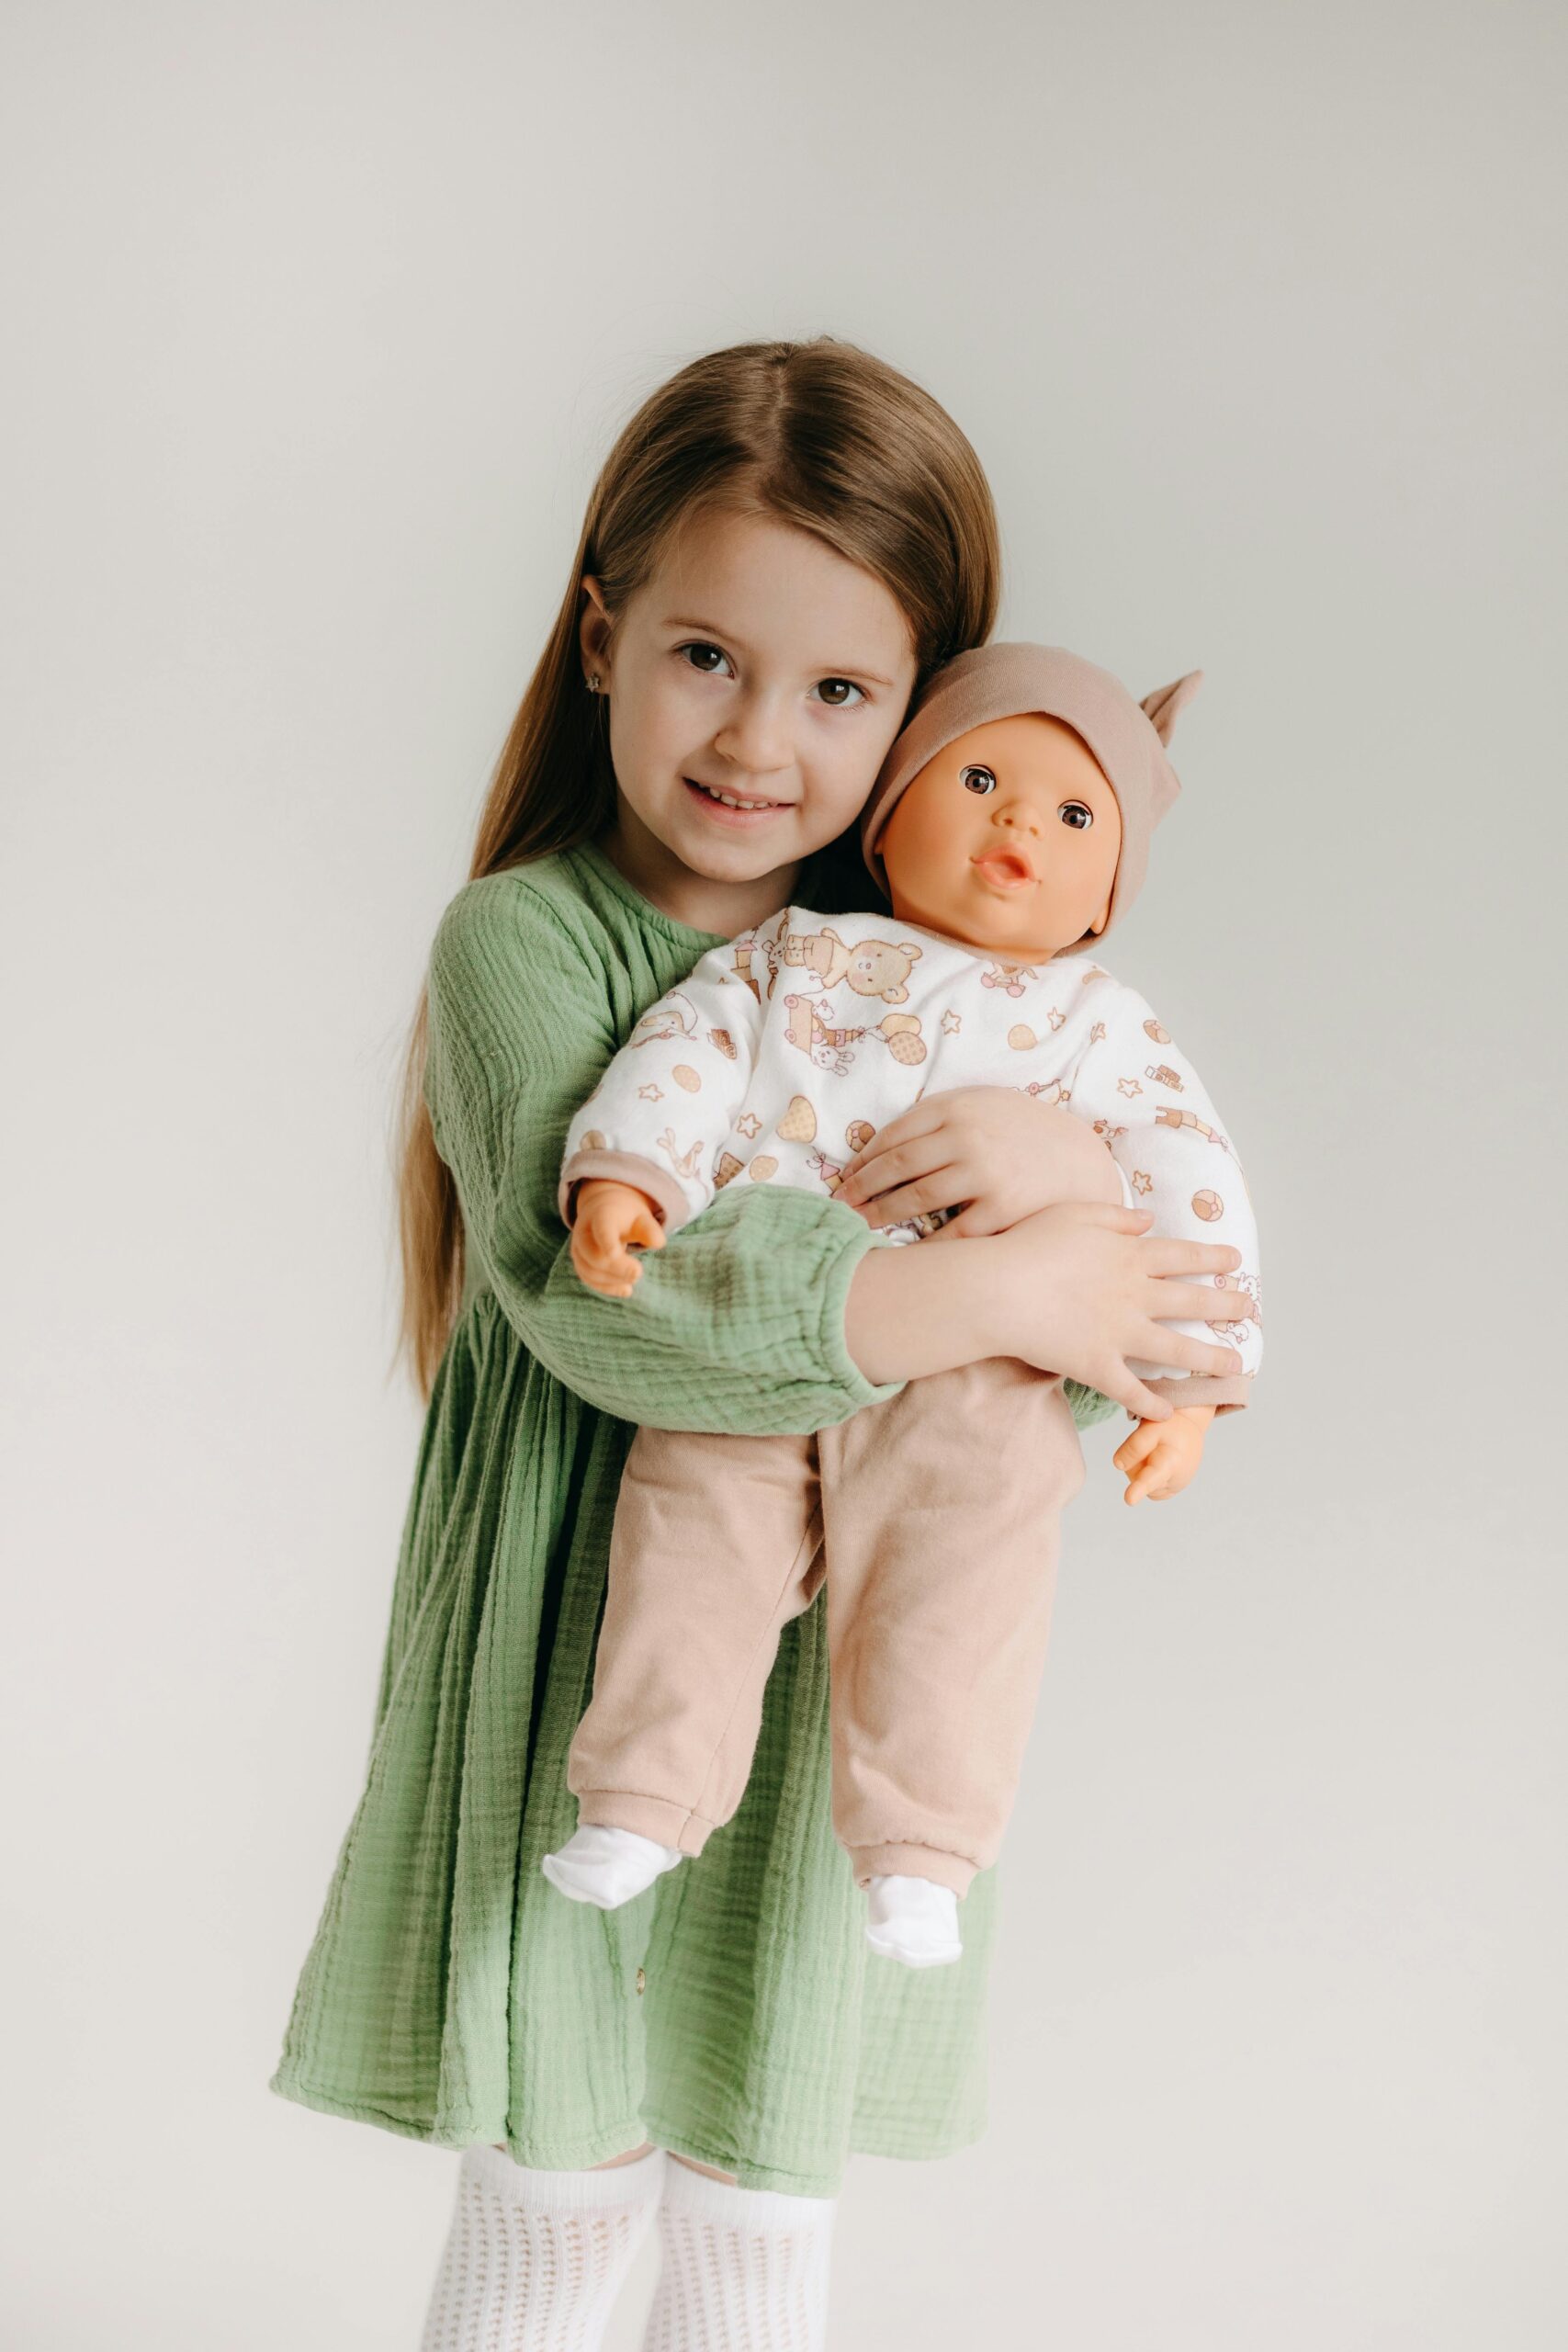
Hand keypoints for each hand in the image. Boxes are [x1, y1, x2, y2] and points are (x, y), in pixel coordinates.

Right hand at [569, 1179, 665, 1297]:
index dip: (607, 1242)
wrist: (603, 1213)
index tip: (615, 1254)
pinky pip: (589, 1280)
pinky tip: (626, 1290)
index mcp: (601, 1216)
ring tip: (634, 1280)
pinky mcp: (581, 1264)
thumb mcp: (640, 1218)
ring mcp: (579, 1250)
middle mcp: (584, 1233)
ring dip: (613, 1280)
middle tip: (638, 1273)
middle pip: (594, 1255)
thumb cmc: (626, 1218)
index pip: (602, 1229)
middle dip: (617, 1268)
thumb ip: (649, 1230)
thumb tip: (659, 1243)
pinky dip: (608, 1288)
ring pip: (589, 1271)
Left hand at [834, 1088, 1120, 1235]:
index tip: (845, 1179)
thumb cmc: (1026, 1133)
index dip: (862, 1161)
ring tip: (860, 1227)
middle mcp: (966, 1137)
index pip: (892, 1136)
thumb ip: (940, 1115)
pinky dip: (921, 1242)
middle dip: (860, 1191)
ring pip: (914, 1198)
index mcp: (957, 1107)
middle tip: (838, 1208)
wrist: (1083, 1161)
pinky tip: (903, 1249)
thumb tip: (881, 1143)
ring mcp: (984, 1173)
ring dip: (879, 1215)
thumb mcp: (986, 1104)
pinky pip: (948, 1231)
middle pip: (895, 1167)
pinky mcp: (1001, 1209)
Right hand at [986, 1202, 1245, 1421]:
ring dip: (1210, 1359)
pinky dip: (1152, 1404)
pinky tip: (1169, 1412)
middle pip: (1192, 1302)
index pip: (1183, 1256)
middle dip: (1226, 1305)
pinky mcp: (1098, 1366)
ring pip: (1177, 1350)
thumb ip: (1116, 1217)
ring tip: (1235, 1366)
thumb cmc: (1029, 1244)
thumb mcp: (1076, 1213)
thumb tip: (1148, 1220)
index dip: (1213, 1258)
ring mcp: (1119, 1334)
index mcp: (1130, 1256)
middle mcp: (1135, 1295)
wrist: (999, 1290)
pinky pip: (1132, 1391)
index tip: (1235, 1260)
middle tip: (1249, 1310)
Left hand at [1113, 1403, 1215, 1504]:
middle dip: (1135, 1460)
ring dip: (1140, 1468)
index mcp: (1172, 1462)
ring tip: (1156, 1452)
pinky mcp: (1168, 1492)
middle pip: (1136, 1476)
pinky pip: (1146, 1487)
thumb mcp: (1151, 1428)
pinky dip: (1145, 1475)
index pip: (1152, 1477)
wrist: (1189, 1434)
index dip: (1139, 1488)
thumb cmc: (1171, 1429)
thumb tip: (1119, 1465)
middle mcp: (1175, 1481)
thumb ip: (1134, 1446)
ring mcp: (1172, 1488)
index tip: (1129, 1500)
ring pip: (1140, 1482)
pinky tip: (1156, 1463)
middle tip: (1150, 1444)